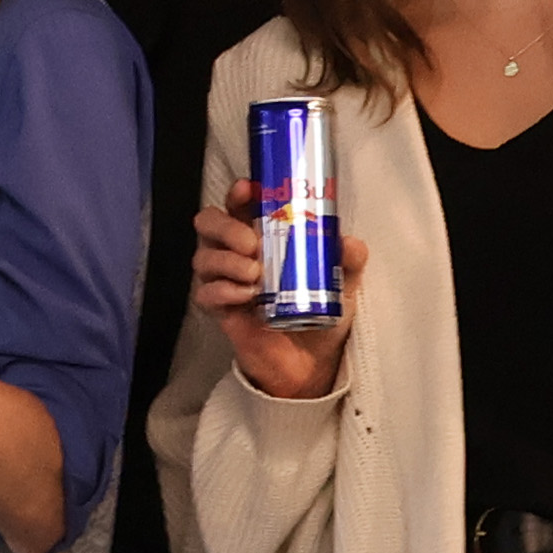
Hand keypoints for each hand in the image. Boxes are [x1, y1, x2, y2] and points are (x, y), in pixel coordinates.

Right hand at [186, 179, 357, 403]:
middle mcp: (237, 253)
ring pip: (203, 257)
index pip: (239, 205)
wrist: (312, 363)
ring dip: (226, 260)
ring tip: (255, 274)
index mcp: (262, 236)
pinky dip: (222, 290)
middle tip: (251, 242)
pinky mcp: (220, 311)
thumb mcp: (343, 285)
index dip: (238, 193)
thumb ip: (348, 261)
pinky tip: (246, 296)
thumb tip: (349, 242)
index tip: (247, 190)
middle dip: (225, 226)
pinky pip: (205, 293)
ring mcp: (225, 281)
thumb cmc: (321, 314)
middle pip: (209, 223)